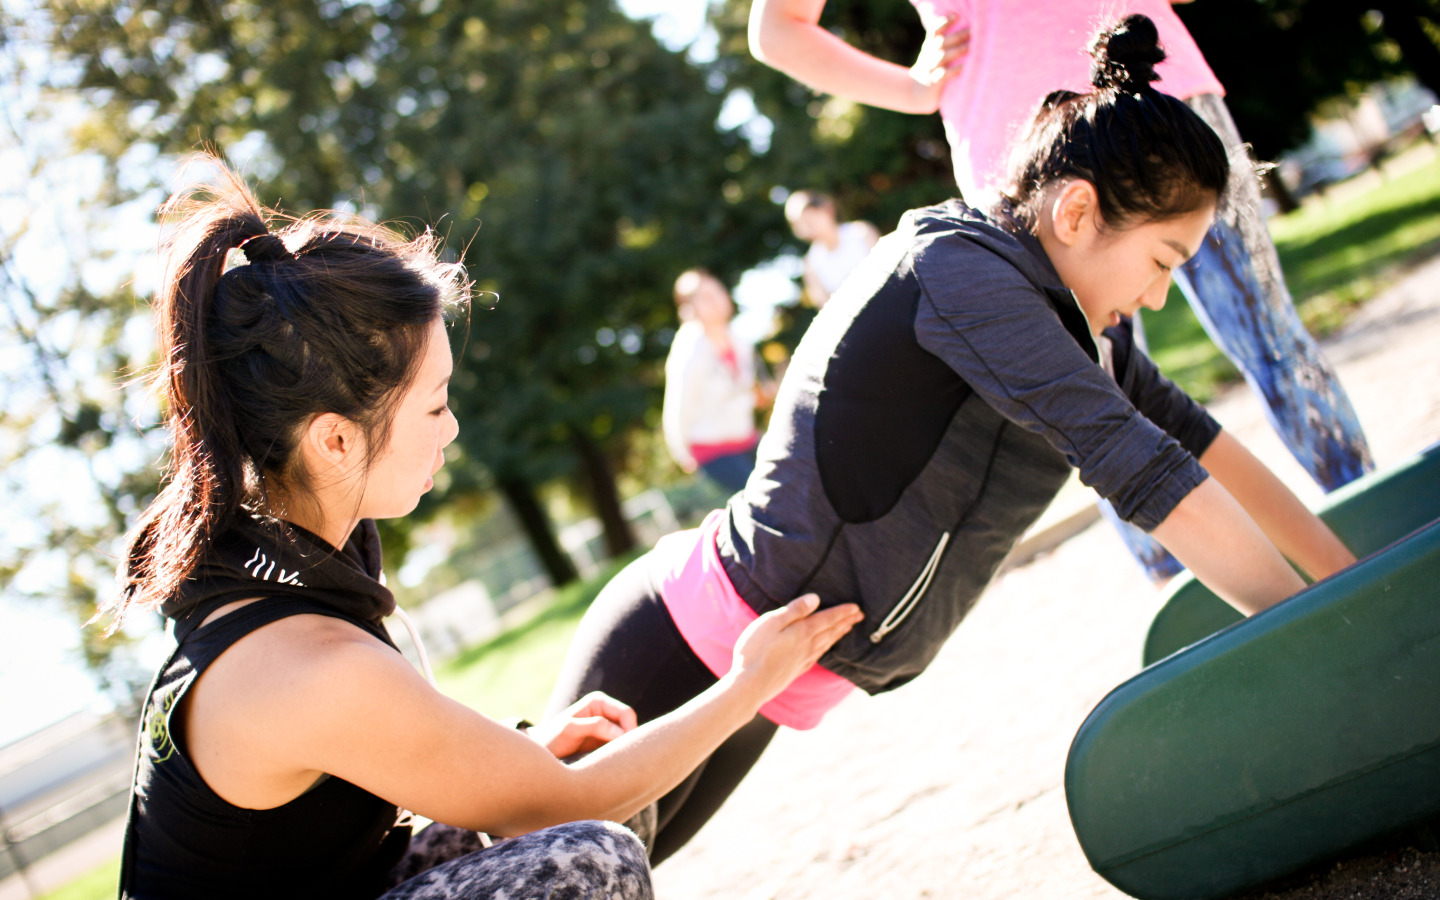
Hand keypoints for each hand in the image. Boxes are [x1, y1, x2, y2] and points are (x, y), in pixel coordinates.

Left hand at [528, 691, 638, 759]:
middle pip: (630, 726)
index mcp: (599, 702)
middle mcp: (605, 712)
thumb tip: (620, 733)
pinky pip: (619, 748)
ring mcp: (606, 727)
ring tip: (615, 763)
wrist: (542, 752)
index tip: (623, 749)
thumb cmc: (552, 737)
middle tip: (624, 759)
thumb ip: (595, 726)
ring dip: (624, 750)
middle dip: (630, 741)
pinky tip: (611, 766)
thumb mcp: (571, 729)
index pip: (626, 714)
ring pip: (626, 738)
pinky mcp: (604, 742)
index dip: (630, 730)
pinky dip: (619, 756)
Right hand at [727, 594, 863, 704]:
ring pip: (826, 644)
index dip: (842, 612)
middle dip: (845, 622)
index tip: (856, 608)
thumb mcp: (771, 622)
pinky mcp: (796, 670)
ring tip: (847, 628)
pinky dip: (826, 649)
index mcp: (803, 632)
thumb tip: (815, 599)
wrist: (750, 685)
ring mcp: (802, 660)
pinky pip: (818, 656)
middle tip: (859, 616)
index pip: (828, 619)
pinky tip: (825, 649)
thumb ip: (794, 610)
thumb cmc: (756, 650)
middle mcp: (807, 646)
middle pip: (831, 631)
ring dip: (838, 634)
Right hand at [908, 14, 967, 106]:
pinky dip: (955, 70)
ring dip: (958, 50)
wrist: (913, 92)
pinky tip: (965, 66)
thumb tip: (964, 32)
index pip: (935, 31)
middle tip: (974, 30)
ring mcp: (930, 68)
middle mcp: (929, 55)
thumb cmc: (930, 70)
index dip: (944, 22)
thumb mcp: (931, 54)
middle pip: (943, 42)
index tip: (956, 16)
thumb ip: (942, 43)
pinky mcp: (934, 82)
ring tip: (972, 47)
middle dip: (958, 35)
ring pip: (944, 57)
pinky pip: (944, 74)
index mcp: (929, 46)